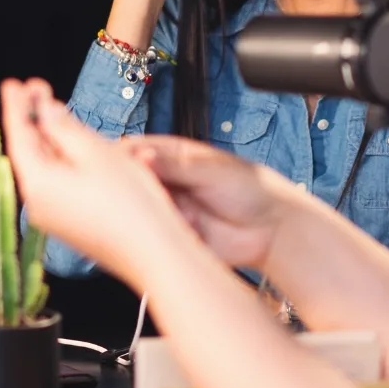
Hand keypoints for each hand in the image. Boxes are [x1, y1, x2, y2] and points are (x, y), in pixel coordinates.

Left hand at [0, 78, 191, 283]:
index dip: (16, 106)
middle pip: (29, 152)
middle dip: (33, 118)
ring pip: (44, 168)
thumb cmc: (130, 203)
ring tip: (54, 111)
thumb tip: (46, 112)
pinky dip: (60, 160)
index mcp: (38, 183)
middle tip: (37, 88)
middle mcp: (38, 203)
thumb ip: (65, 128)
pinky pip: (57, 184)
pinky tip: (72, 146)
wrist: (155, 255)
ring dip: (48, 138)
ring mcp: (53, 217)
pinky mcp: (71, 225)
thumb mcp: (97, 153)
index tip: (13, 83)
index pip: (18, 135)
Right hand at [124, 135, 296, 271]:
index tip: (115, 167)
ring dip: (152, 215)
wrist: (273, 229)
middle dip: (132, 191)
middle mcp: (165, 182)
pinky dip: (164, 235)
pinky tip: (188, 231)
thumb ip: (173, 164)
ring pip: (140, 212)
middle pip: (130, 183)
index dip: (120, 159)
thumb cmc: (249, 189)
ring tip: (179, 214)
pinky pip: (155, 237)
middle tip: (149, 195)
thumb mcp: (209, 170)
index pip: (133, 151)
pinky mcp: (173, 236)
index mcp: (171, 156)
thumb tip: (140, 156)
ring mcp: (168, 209)